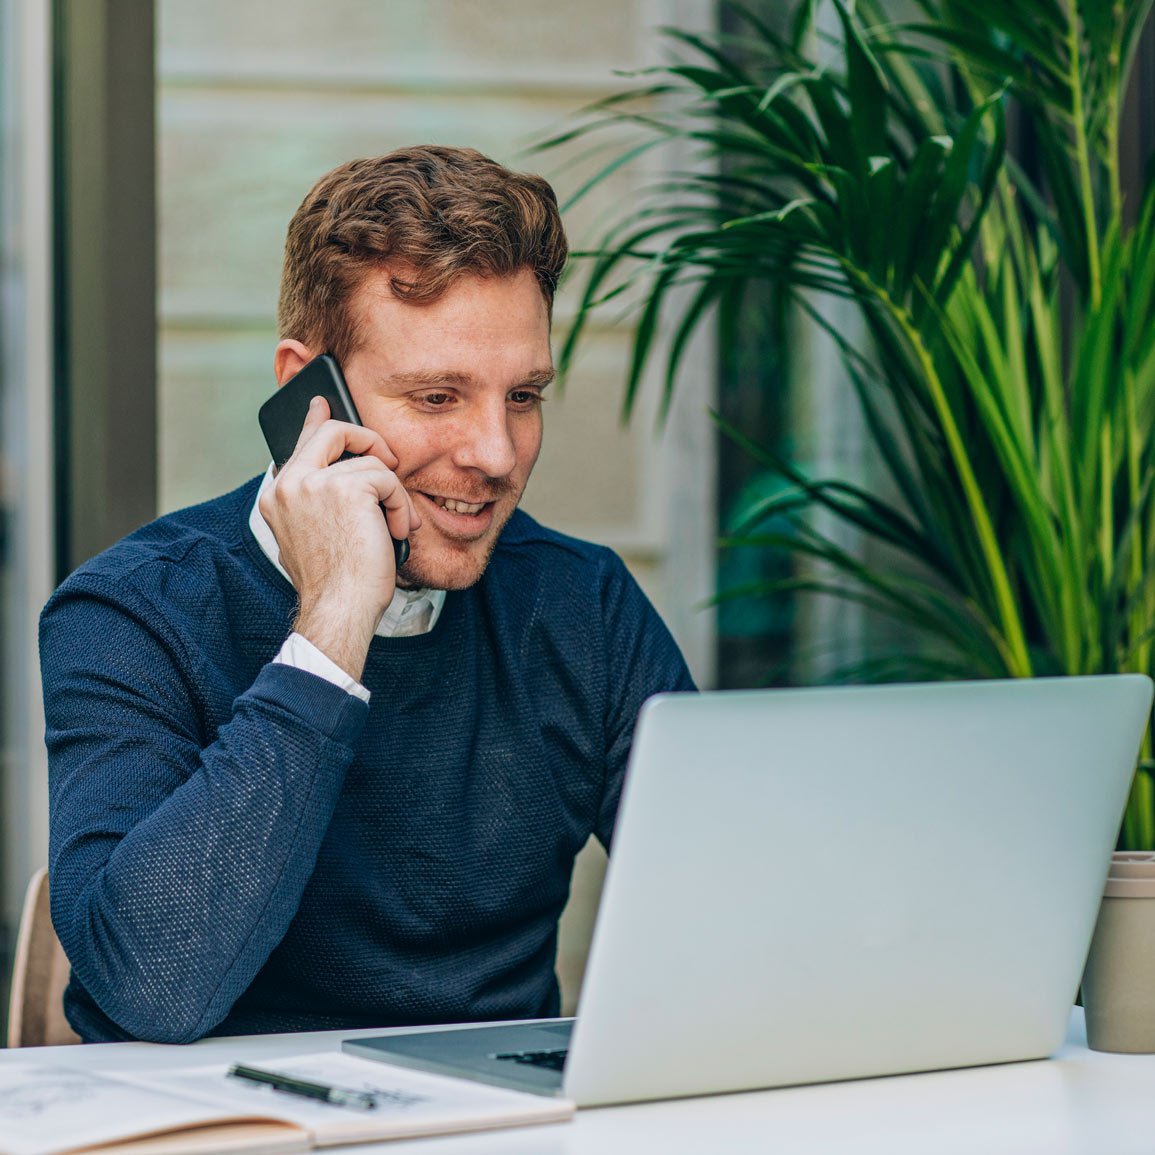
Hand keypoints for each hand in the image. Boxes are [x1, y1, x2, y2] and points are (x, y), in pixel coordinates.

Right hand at [258, 397, 420, 678]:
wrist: (338, 609)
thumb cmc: (337, 584)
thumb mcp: (321, 536)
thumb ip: (324, 501)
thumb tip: (351, 474)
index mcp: (278, 497)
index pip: (300, 445)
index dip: (316, 422)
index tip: (323, 405)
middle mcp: (289, 484)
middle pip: (332, 432)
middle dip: (369, 440)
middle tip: (390, 459)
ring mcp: (313, 482)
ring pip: (371, 463)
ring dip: (393, 497)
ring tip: (396, 528)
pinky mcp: (345, 486)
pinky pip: (388, 478)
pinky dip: (400, 506)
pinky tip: (397, 532)